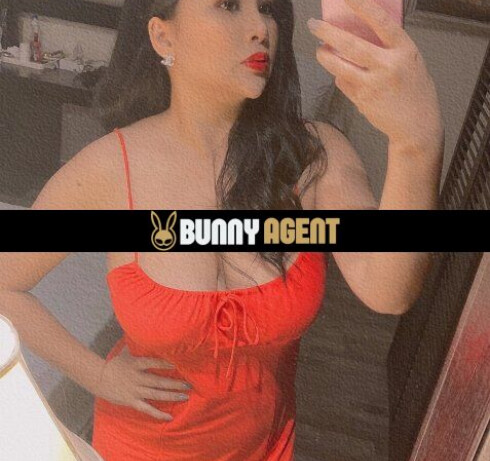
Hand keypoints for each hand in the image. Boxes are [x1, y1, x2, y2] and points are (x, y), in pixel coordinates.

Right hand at [95, 345, 191, 420]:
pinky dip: (158, 414)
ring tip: (185, 397)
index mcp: (136, 364)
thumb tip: (146, 330)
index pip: (153, 363)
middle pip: (158, 381)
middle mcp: (137, 378)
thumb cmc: (115, 363)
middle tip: (189, 384)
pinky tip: (170, 417)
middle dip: (175, 384)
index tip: (179, 365)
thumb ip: (138, 344)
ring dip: (171, 396)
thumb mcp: (126, 352)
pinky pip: (147, 409)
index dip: (165, 364)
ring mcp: (134, 391)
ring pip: (156, 395)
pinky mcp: (132, 402)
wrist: (97, 378)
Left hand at [307, 0, 443, 151]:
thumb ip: (389, 49)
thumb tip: (362, 34)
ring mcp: (372, 84)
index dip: (363, 7)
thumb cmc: (415, 90)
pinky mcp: (361, 100)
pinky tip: (339, 73)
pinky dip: (338, 76)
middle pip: (351, 45)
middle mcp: (387, 66)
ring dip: (325, 57)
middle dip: (328, 33)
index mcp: (403, 50)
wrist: (416, 125)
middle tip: (314, 26)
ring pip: (340, 67)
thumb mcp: (410, 61)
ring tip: (319, 50)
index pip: (381, 22)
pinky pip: (343, 83)